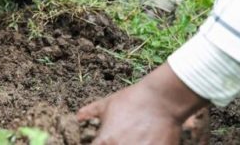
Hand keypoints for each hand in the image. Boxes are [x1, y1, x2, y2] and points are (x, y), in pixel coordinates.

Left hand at [77, 63, 207, 143]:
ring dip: (131, 144)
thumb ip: (91, 111)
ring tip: (135, 139)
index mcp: (104, 140)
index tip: (104, 142)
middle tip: (123, 138)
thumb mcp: (108, 103)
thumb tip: (78, 116)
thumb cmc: (132, 99)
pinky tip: (147, 141)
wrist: (161, 99)